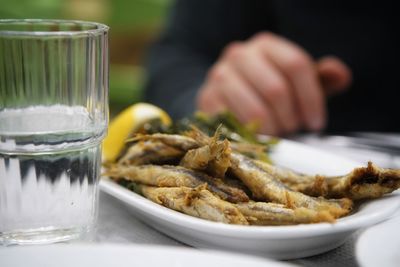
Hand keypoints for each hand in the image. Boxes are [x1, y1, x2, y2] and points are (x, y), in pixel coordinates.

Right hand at [196, 32, 351, 134]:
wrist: (226, 93)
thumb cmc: (267, 88)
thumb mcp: (296, 81)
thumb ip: (321, 77)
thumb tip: (340, 75)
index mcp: (265, 44)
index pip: (296, 65)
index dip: (312, 98)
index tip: (317, 123)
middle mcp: (239, 54)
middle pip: (276, 89)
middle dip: (291, 117)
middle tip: (295, 130)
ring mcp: (219, 76)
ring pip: (256, 109)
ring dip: (273, 129)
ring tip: (278, 134)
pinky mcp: (206, 100)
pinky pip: (235, 124)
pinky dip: (251, 136)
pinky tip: (259, 137)